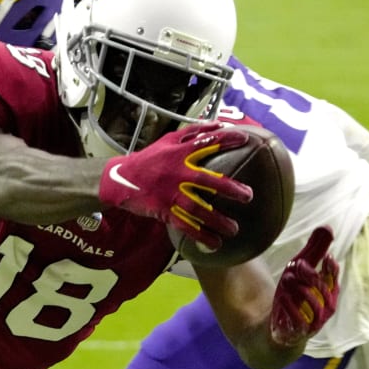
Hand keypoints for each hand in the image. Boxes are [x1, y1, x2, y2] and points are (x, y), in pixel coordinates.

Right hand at [97, 122, 252, 250]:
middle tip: (248, 196)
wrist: (120, 180)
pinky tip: (214, 243)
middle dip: (230, 189)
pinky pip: (185, 225)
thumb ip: (194, 132)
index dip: (226, 140)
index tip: (245, 140)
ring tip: (234, 229)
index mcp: (179, 153)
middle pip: (208, 181)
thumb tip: (219, 124)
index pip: (207, 143)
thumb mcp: (168, 140)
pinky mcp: (164, 210)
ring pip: (198, 208)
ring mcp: (170, 193)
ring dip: (217, 220)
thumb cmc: (148, 159)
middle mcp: (177, 173)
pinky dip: (200, 235)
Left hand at [271, 226, 338, 346]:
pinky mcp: (300, 332)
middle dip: (310, 275)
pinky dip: (291, 307)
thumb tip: (328, 227)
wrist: (282, 330)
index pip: (334, 280)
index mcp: (328, 293)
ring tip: (287, 279)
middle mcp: (325, 308)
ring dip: (299, 289)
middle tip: (296, 265)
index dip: (331, 269)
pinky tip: (282, 297)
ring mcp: (314, 322)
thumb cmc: (294, 296)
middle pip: (323, 289)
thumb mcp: (301, 271)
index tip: (325, 257)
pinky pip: (300, 320)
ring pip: (313, 303)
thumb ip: (314, 251)